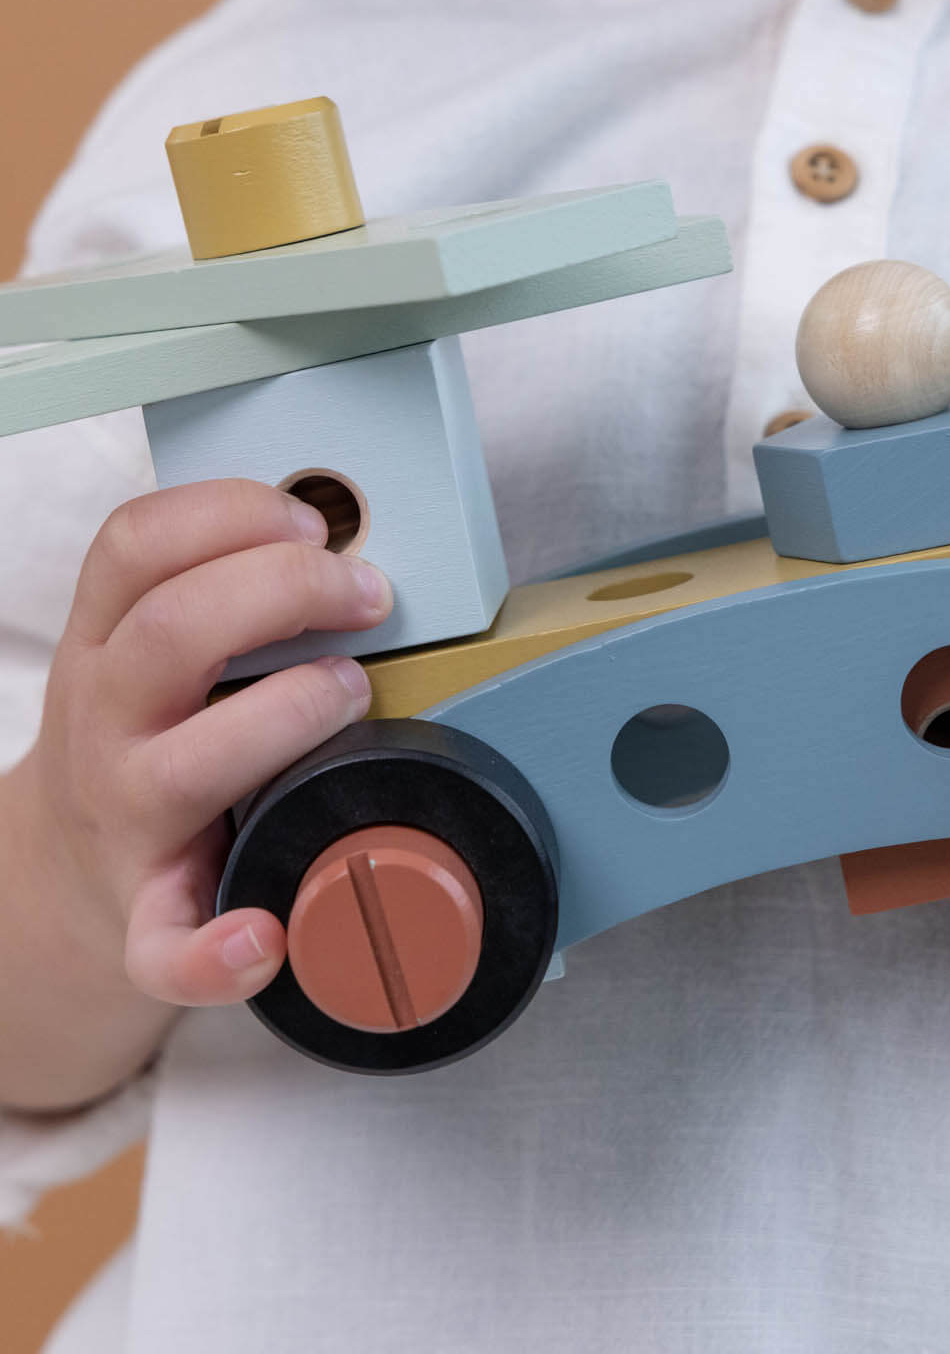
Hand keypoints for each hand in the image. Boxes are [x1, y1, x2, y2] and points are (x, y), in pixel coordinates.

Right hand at [20, 479, 391, 1014]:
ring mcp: (123, 820)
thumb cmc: (147, 740)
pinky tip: (267, 936)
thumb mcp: (148, 652)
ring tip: (354, 695)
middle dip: (285, 592)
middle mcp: (105, 723)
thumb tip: (350, 540)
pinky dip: (215, 951)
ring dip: (285, 719)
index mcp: (106, 646)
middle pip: (171, 634)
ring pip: (182, 767)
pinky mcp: (145, 914)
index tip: (312, 520)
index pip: (134, 547)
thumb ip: (219, 592)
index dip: (229, 515)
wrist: (62, 875)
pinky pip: (165, 947)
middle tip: (370, 595)